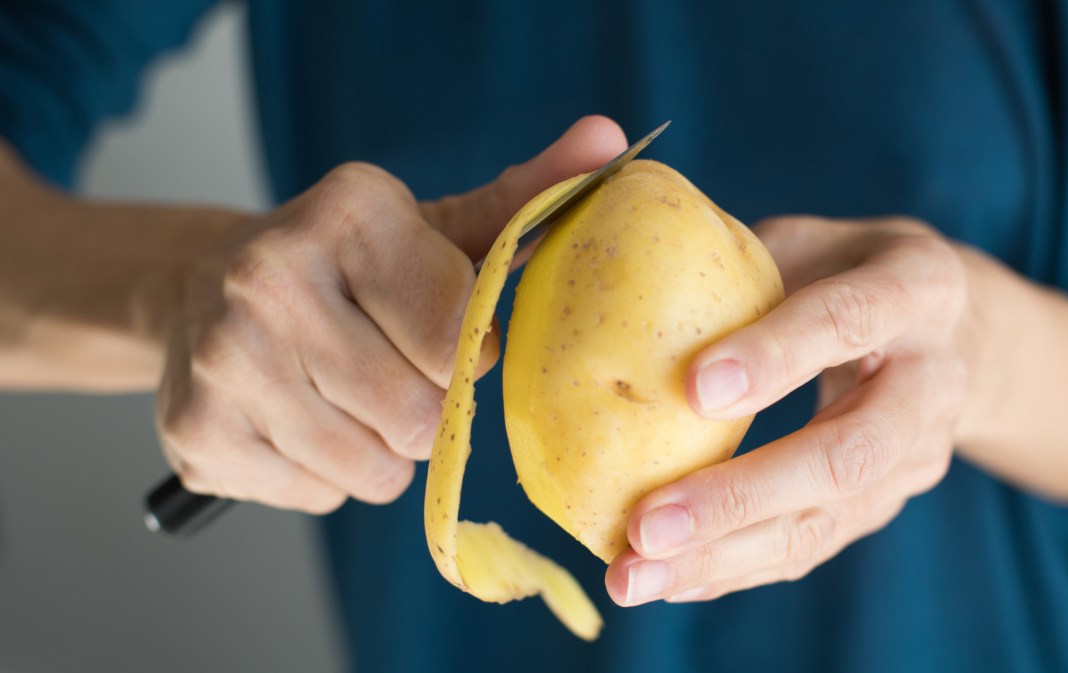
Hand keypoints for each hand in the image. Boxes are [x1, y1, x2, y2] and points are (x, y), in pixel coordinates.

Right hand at [157, 116, 626, 512]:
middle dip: (429, 412)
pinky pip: (319, 497)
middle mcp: (271, 278)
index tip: (443, 331)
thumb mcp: (435, 227)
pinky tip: (301, 418)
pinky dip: (328, 476)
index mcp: (347, 214)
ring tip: (348, 394)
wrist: (200, 287)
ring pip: (373, 471)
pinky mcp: (198, 434)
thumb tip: (611, 143)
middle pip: (418, 416)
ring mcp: (224, 360)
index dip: (469, 351)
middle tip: (396, 371)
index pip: (460, 335)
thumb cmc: (351, 267)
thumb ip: (524, 199)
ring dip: (382, 451)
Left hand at [606, 215, 969, 603]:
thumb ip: (743, 263)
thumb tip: (629, 287)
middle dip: (741, 496)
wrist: (955, 330)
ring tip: (634, 578)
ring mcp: (918, 454)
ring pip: (827, 520)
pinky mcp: (887, 503)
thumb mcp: (811, 239)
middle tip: (646, 525)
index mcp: (916, 287)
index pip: (849, 319)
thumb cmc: (849, 267)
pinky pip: (811, 544)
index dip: (777, 356)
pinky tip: (669, 579)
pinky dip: (735, 568)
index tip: (693, 389)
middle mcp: (932, 380)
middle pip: (848, 453)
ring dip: (725, 556)